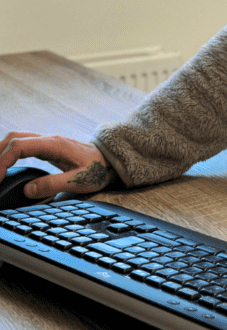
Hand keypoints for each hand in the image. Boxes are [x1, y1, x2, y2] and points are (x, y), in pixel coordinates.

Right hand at [0, 131, 115, 199]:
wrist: (112, 160)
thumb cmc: (99, 169)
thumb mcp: (79, 180)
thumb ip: (53, 184)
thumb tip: (28, 190)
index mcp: (54, 145)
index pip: (18, 146)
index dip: (3, 161)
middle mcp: (49, 139)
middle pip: (13, 139)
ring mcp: (48, 142)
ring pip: (17, 140)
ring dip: (2, 152)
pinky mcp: (48, 148)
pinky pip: (23, 146)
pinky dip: (10, 154)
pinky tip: (7, 166)